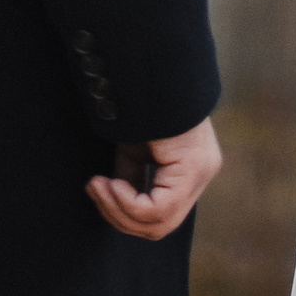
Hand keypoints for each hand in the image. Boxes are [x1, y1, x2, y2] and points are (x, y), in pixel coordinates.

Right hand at [85, 112, 221, 240]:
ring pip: (158, 223)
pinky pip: (158, 209)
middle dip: (119, 216)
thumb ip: (131, 177)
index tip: (96, 187)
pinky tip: (111, 184)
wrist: (152, 69)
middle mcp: (202, 173)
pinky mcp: (193, 168)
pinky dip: (127, 203)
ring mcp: (201, 172)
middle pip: (160, 226)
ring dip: (119, 209)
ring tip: (97, 185)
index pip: (161, 217)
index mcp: (191, 170)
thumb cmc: (141, 102)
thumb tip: (116, 202)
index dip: (124, 212)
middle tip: (93, 189)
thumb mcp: (134, 148)